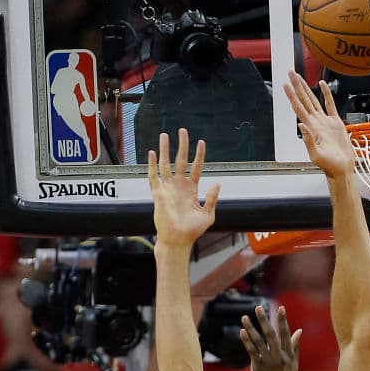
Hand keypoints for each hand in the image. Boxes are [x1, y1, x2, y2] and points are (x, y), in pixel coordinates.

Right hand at [148, 129, 220, 247]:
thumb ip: (212, 198)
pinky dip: (152, 165)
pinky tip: (152, 154)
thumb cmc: (192, 230)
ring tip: (165, 135)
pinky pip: (153, 176)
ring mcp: (168, 188)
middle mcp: (179, 186)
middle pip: (181, 161)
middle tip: (183, 131)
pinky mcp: (158, 193)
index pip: (196, 168)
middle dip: (182, 146)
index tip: (201, 143)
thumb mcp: (207, 214)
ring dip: (165, 150)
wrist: (178, 240)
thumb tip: (217, 183)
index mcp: (192, 190)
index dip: (199, 155)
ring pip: (166, 164)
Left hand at [240, 305, 301, 370]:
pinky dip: (247, 341)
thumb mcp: (294, 363)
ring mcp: (269, 363)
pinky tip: (241, 332)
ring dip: (251, 328)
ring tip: (244, 317)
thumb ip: (294, 346)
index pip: (286, 334)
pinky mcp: (259, 369)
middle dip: (265, 320)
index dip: (283, 320)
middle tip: (258, 307)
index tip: (281, 308)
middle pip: (271, 335)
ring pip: (259, 342)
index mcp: (288, 354)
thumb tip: (299, 331)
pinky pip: (252, 352)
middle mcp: (279, 357)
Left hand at [284, 71, 355, 178]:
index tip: (285, 84)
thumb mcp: (316, 155)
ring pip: (313, 99)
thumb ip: (308, 140)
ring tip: (299, 76)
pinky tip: (322, 84)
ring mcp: (325, 121)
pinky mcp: (335, 122)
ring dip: (306, 88)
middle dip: (296, 86)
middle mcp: (315, 122)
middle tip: (290, 72)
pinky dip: (326, 94)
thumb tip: (301, 125)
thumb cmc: (329, 165)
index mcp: (310, 128)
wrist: (342, 168)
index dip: (291, 96)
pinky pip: (330, 104)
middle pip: (303, 99)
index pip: (298, 107)